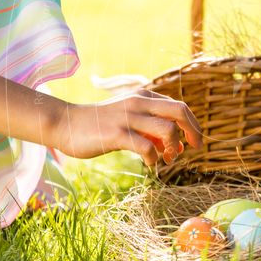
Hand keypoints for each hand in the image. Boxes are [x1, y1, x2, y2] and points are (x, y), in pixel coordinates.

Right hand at [53, 90, 202, 164]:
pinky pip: (147, 148)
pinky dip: (154, 159)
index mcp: (143, 96)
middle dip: (193, 131)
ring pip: (167, 130)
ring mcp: (128, 118)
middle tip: (195, 148)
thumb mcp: (129, 118)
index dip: (192, 125)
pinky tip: (150, 164)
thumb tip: (177, 145)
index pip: (179, 106)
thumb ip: (151, 127)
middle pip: (179, 111)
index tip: (194, 142)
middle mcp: (139, 103)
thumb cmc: (99, 125)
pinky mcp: (117, 134)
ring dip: (173, 147)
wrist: (65, 123)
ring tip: (168, 158)